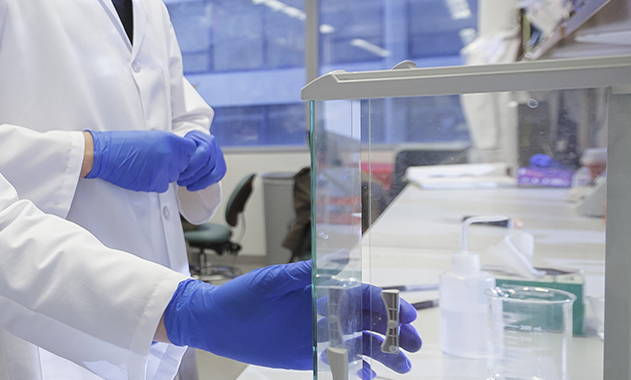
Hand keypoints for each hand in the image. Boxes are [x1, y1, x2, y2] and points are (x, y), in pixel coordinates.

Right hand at [84, 130, 195, 191]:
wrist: (107, 154)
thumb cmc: (124, 145)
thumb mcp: (151, 138)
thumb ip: (169, 146)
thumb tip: (181, 156)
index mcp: (170, 140)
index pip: (192, 151)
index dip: (186, 156)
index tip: (178, 158)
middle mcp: (171, 154)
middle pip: (184, 166)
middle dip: (175, 167)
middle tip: (156, 163)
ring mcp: (164, 169)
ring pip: (173, 177)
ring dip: (164, 175)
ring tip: (146, 167)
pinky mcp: (156, 182)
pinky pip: (163, 187)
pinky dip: (154, 183)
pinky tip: (142, 175)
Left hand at [162, 261, 419, 372]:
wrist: (216, 322)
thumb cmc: (244, 295)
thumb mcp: (274, 280)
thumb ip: (306, 274)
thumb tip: (339, 261)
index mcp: (322, 289)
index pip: (364, 295)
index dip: (388, 304)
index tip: (407, 315)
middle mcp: (326, 311)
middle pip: (371, 321)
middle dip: (396, 331)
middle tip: (413, 344)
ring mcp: (320, 334)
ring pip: (362, 344)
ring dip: (385, 354)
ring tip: (403, 366)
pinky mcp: (310, 355)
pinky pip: (340, 364)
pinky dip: (357, 371)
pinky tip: (369, 377)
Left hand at [179, 131, 224, 190]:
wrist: (193, 147)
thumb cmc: (183, 148)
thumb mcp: (180, 145)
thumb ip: (180, 151)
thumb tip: (174, 163)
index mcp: (203, 138)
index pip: (203, 154)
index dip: (192, 167)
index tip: (180, 174)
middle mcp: (213, 145)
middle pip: (208, 164)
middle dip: (193, 176)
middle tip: (181, 182)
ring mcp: (219, 155)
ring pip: (212, 173)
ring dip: (198, 182)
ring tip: (186, 185)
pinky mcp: (221, 166)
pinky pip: (215, 178)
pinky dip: (203, 184)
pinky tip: (193, 186)